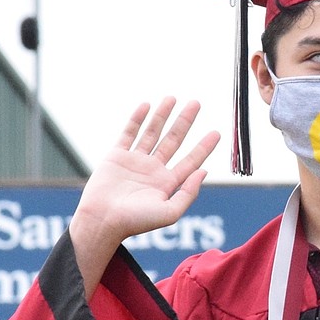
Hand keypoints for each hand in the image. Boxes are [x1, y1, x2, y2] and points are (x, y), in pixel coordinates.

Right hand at [70, 98, 219, 296]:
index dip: (203, 147)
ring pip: (152, 133)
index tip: (217, 132)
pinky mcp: (116, 156)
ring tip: (173, 98)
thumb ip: (188, 193)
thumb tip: (204, 171)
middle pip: (173, 140)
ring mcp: (135, 161)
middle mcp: (153, 171)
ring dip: (162, 115)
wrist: (102, 220)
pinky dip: (137, 119)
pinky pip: (129, 133)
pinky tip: (147, 105)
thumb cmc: (135, 222)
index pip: (190, 161)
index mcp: (167, 184)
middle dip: (185, 122)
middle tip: (196, 103)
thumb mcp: (170, 213)